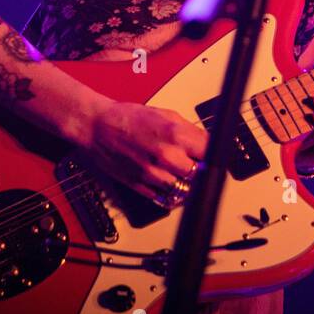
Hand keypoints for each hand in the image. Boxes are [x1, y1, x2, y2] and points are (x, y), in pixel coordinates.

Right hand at [80, 101, 207, 206]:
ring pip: (184, 191)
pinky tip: (169, 183)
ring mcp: (153, 174)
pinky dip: (171, 194)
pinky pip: (165, 199)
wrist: (98, 127)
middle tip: (197, 164)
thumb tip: (207, 143)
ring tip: (182, 174)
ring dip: (186, 184)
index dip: (214, 154)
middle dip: (201, 169)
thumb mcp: (166, 114)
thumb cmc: (128, 118)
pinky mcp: (141, 186)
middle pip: (200, 175)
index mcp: (175, 135)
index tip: (214, 156)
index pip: (211, 152)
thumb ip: (189, 131)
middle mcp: (167, 156)